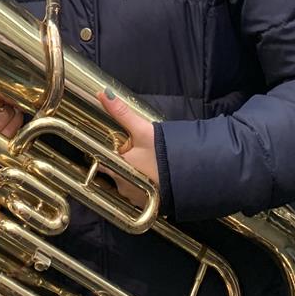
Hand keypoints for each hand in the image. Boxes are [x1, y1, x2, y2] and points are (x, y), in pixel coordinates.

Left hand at [97, 89, 158, 205]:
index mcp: (116, 168)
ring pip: (128, 181)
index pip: (102, 160)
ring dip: (134, 173)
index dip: (106, 151)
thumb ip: (121, 112)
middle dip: (122, 161)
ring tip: (148, 160)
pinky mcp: (151, 203)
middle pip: (115, 170)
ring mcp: (136, 197)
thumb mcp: (143, 130)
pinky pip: (141, 191)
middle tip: (137, 149)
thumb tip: (102, 92)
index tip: (114, 144)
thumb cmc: (164, 154)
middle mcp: (123, 186)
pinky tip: (154, 173)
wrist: (192, 176)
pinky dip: (145, 182)